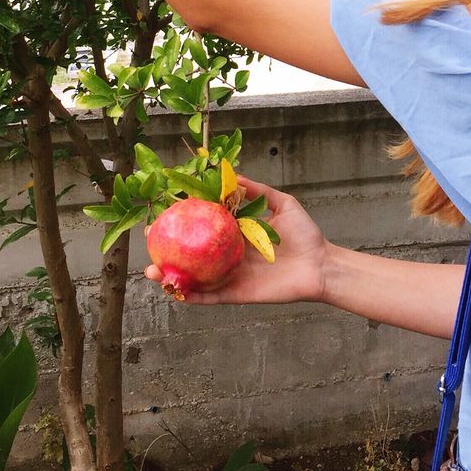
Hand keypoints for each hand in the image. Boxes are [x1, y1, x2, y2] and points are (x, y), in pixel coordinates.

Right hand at [144, 175, 328, 305]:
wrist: (321, 265)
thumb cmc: (305, 235)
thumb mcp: (281, 204)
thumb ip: (256, 190)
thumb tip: (231, 173)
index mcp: (235, 233)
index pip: (203, 226)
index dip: (182, 220)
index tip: (162, 212)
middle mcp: (228, 255)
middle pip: (191, 253)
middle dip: (167, 249)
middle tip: (149, 240)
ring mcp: (230, 276)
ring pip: (194, 278)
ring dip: (171, 277)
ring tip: (151, 271)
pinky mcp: (236, 294)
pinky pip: (209, 297)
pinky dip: (191, 296)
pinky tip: (174, 291)